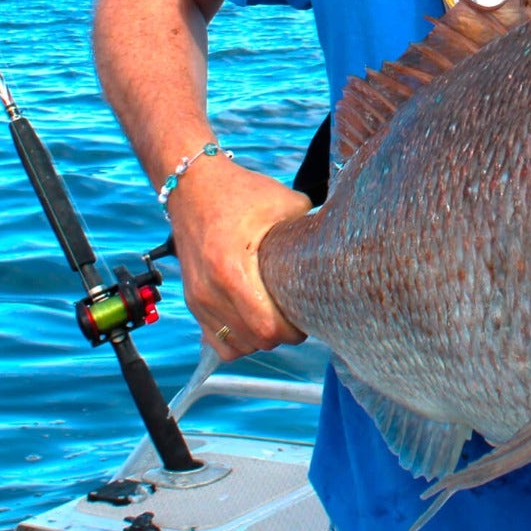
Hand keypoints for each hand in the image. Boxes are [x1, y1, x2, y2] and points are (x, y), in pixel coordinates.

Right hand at [167, 158, 311, 360]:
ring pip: (235, 345)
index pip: (266, 328)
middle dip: (280, 335)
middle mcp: (210, 290)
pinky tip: (251, 322)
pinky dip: (236, 339)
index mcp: (232, 270)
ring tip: (274, 318)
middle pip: (254, 340)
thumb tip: (338, 245)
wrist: (191, 185)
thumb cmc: (239, 192)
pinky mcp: (192, 300)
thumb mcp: (284, 202)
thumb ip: (310, 227)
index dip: (292, 331)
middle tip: (295, 317)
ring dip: (258, 339)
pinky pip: (216, 340)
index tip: (305, 317)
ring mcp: (197, 298)